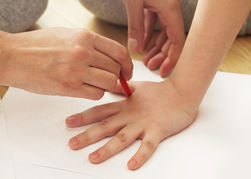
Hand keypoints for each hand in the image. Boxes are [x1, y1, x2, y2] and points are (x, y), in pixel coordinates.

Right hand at [0, 28, 132, 98]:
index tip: (126, 71)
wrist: (11, 55)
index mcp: (84, 36)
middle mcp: (83, 51)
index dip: (127, 64)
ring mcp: (76, 69)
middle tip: (113, 82)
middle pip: (116, 68)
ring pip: (110, 83)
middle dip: (118, 77)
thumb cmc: (35, 45)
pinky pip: (96, 94)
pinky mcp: (68, 86)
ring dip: (106, 86)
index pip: (119, 51)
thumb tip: (107, 55)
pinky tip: (84, 90)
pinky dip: (95, 94)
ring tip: (95, 85)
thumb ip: (87, 43)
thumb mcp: (65, 34)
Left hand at [65, 80, 197, 168]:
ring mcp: (143, 124)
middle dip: (87, 135)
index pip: (99, 111)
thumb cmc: (159, 91)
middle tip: (72, 144)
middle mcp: (129, 115)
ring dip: (107, 149)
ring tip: (93, 158)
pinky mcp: (157, 131)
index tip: (68, 122)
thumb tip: (107, 85)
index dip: (83, 116)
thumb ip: (121, 89)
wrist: (182, 92)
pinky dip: (140, 156)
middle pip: (105, 126)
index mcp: (124, 105)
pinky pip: (148, 146)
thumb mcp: (136, 87)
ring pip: (122, 138)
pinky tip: (131, 166)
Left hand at [109, 0, 184, 75]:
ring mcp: (163, 0)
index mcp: (170, 6)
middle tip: (150, 68)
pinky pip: (155, 20)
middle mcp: (170, 4)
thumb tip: (135, 49)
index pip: (177, 38)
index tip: (164, 71)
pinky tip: (141, 43)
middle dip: (163, 53)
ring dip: (155, 44)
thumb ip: (136, 28)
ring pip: (163, 29)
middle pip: (172, 35)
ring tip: (145, 59)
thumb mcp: (132, 4)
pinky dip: (149, 32)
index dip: (173, 57)